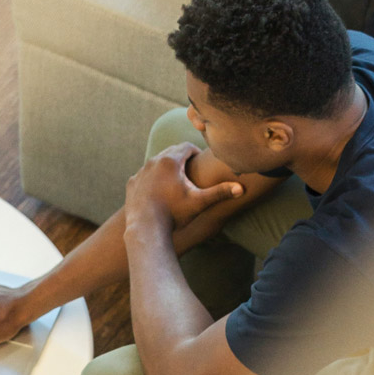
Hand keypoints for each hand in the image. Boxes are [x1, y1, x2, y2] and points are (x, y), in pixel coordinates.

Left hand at [125, 142, 243, 231]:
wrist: (146, 228)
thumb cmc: (174, 213)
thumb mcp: (199, 202)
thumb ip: (220, 192)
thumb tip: (242, 188)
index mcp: (171, 161)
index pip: (187, 146)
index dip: (196, 152)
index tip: (200, 161)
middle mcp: (153, 162)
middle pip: (171, 152)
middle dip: (181, 158)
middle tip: (190, 168)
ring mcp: (141, 172)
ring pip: (156, 163)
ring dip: (166, 168)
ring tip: (176, 179)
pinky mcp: (132, 183)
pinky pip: (144, 175)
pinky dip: (152, 178)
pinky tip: (159, 189)